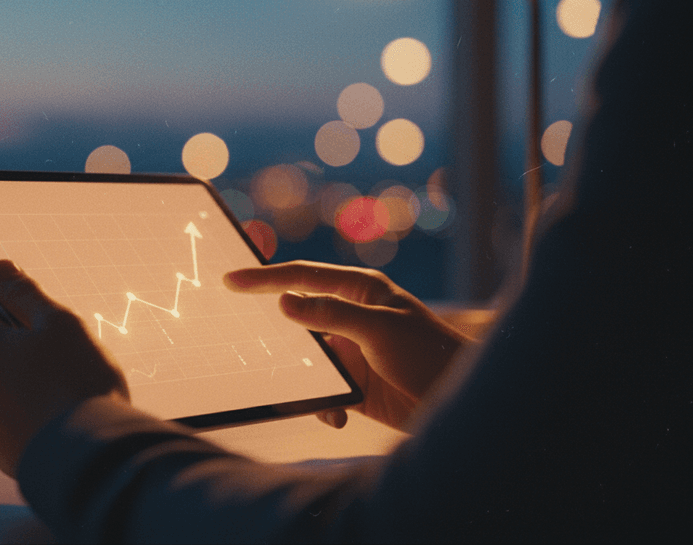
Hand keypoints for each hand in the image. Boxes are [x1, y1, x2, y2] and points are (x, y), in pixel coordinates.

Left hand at [0, 259, 129, 477]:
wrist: (90, 457)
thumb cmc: (78, 382)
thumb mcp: (59, 323)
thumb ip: (25, 293)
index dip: (13, 306)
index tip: (40, 316)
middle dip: (22, 350)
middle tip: (64, 357)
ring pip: (3, 390)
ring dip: (26, 386)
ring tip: (67, 393)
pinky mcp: (1, 454)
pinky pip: (13, 424)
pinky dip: (31, 418)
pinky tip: (61, 419)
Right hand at [224, 261, 472, 430]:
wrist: (461, 405)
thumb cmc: (430, 355)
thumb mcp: (380, 329)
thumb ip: (332, 315)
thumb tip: (285, 302)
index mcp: (359, 290)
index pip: (303, 277)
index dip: (265, 278)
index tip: (231, 280)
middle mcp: (351, 316)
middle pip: (298, 317)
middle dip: (276, 333)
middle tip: (244, 337)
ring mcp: (351, 351)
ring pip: (305, 360)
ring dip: (302, 378)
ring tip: (309, 389)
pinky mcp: (354, 385)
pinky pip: (321, 391)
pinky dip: (322, 405)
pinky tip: (339, 416)